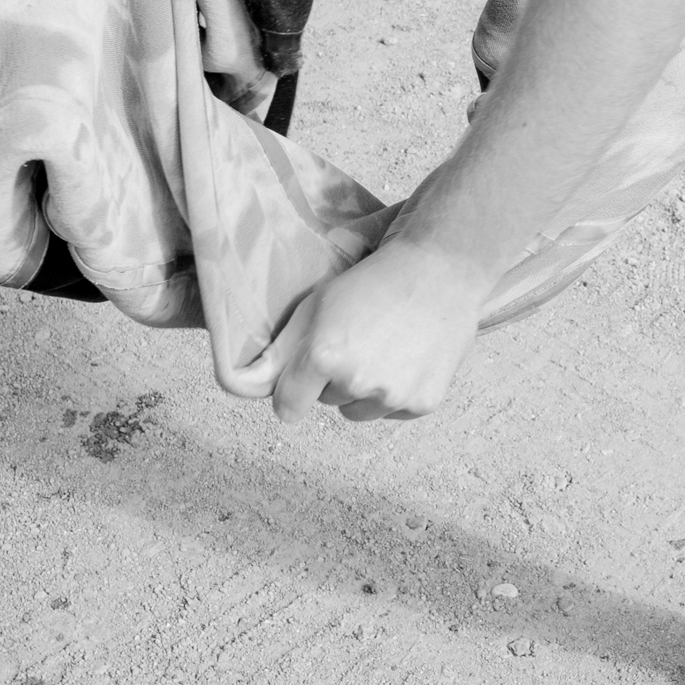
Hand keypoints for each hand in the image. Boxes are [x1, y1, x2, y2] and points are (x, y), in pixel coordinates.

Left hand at [256, 235, 493, 421]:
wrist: (440, 271)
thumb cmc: (372, 282)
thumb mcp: (314, 307)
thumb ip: (277, 354)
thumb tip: (244, 387)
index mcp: (323, 356)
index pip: (287, 407)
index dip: (293, 391)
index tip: (304, 378)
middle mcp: (356, 382)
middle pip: (327, 403)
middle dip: (334, 379)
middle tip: (359, 339)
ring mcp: (392, 396)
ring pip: (360, 411)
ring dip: (365, 390)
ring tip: (385, 348)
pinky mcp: (422, 404)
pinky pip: (393, 413)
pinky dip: (397, 393)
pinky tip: (408, 357)